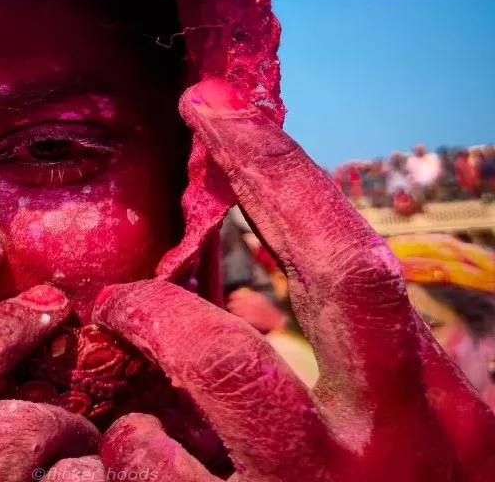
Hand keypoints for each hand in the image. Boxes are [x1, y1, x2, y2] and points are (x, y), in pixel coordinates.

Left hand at [95, 80, 494, 480]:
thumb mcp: (419, 453)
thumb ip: (376, 375)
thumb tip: (309, 301)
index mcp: (435, 410)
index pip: (357, 257)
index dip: (289, 171)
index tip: (223, 107)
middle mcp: (393, 445)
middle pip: (339, 275)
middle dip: (269, 174)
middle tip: (201, 112)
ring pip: (229, 365)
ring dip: (158, 315)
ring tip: (117, 304)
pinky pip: (156, 469)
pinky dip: (130, 443)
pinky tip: (121, 443)